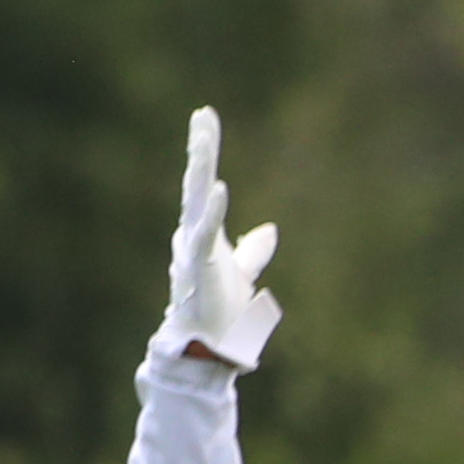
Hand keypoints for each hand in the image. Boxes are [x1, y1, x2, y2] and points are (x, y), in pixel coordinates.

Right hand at [162, 109, 280, 370]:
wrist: (209, 350)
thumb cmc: (219, 314)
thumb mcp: (241, 275)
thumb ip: (251, 253)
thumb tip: (269, 230)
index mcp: (204, 234)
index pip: (204, 184)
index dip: (205, 152)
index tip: (206, 118)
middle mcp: (195, 236)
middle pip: (197, 183)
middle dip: (201, 147)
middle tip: (203, 113)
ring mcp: (194, 251)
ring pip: (196, 200)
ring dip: (201, 165)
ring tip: (204, 132)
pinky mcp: (199, 269)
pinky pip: (204, 235)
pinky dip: (212, 212)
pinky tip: (219, 186)